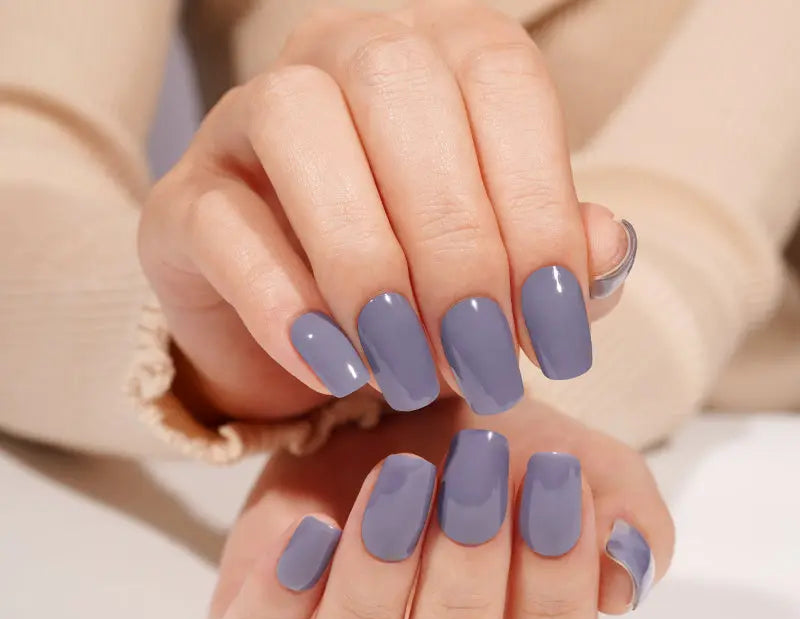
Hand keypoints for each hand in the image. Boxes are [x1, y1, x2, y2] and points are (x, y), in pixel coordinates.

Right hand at [138, 1, 635, 423]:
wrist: (301, 337)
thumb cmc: (415, 294)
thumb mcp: (501, 279)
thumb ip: (556, 260)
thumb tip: (607, 250)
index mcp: (435, 58)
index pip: (501, 83)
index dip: (541, 211)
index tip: (560, 339)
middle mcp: (338, 59)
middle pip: (401, 93)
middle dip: (457, 248)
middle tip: (486, 362)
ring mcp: (245, 120)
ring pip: (300, 129)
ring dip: (369, 266)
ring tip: (409, 370)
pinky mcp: (183, 199)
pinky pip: (224, 226)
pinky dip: (287, 305)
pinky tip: (338, 369)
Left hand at [208, 398, 672, 618]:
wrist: (408, 423)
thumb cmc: (499, 462)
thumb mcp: (578, 472)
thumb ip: (628, 521)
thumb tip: (623, 575)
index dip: (556, 600)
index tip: (561, 486)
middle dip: (465, 592)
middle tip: (481, 473)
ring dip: (374, 594)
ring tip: (401, 484)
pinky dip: (278, 602)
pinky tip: (312, 527)